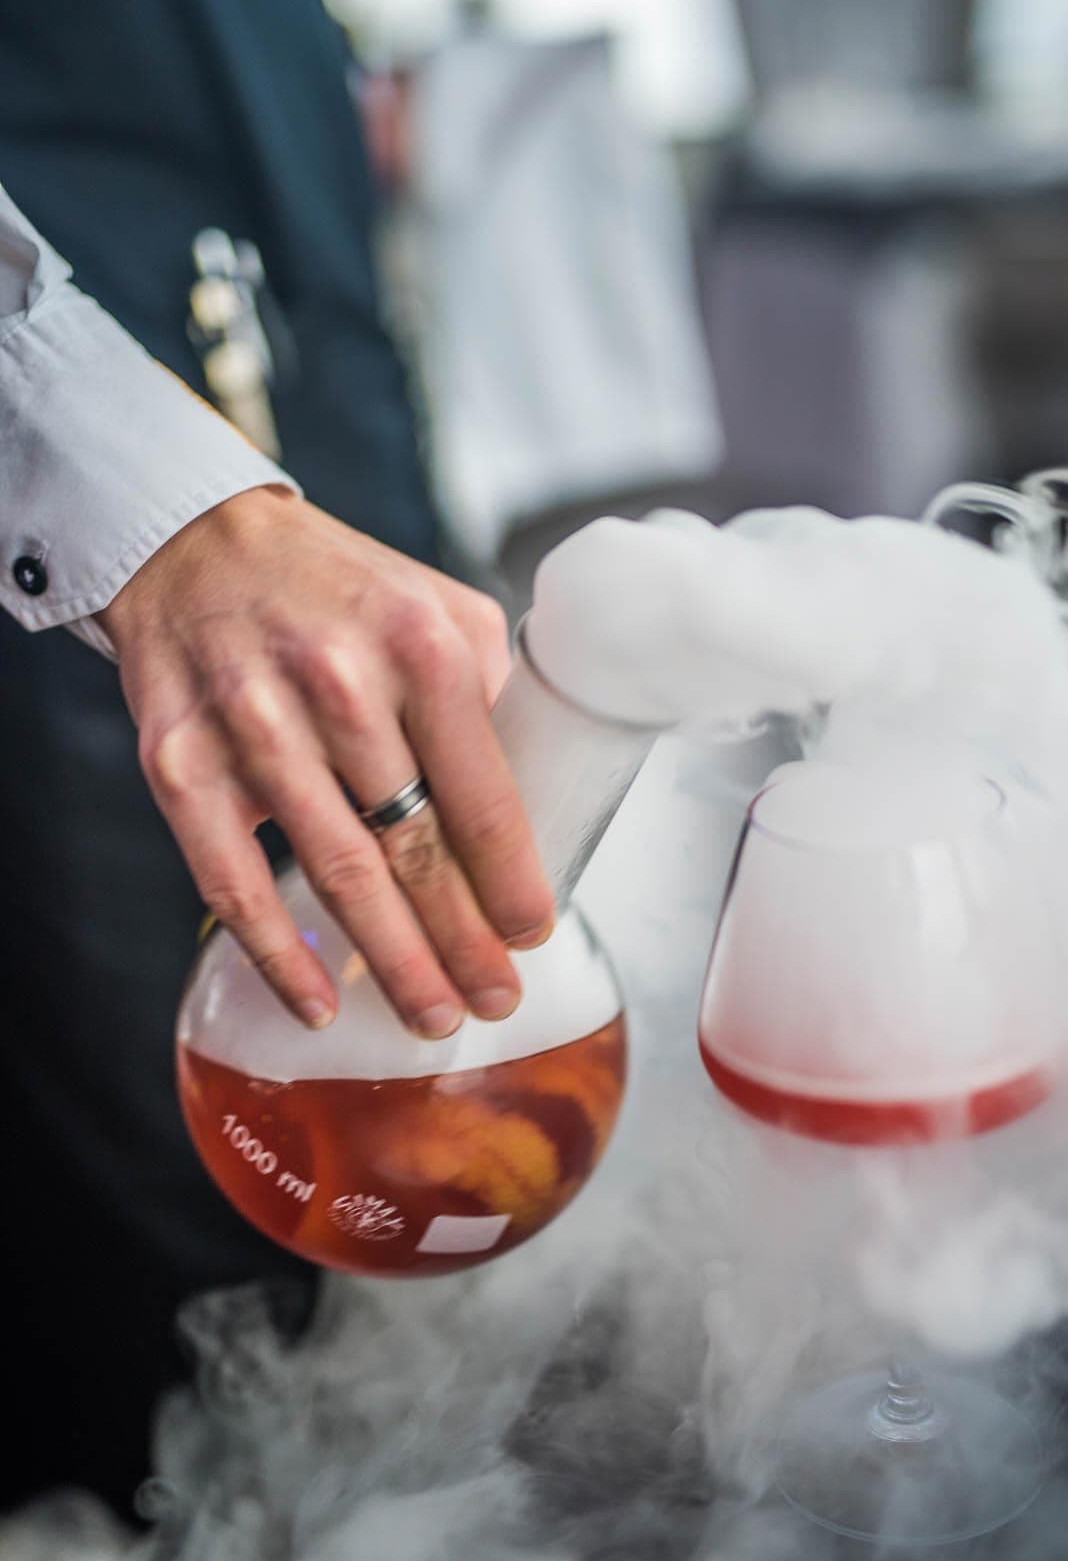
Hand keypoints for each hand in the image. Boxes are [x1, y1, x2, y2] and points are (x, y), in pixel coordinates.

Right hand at [97, 486, 553, 1035]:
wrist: (194, 545)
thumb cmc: (332, 587)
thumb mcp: (436, 605)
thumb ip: (487, 693)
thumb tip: (528, 797)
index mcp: (419, 644)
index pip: (482, 794)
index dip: (511, 881)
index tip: (531, 934)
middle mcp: (339, 683)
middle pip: (415, 848)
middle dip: (463, 943)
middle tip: (495, 999)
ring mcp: (252, 725)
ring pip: (337, 875)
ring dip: (392, 963)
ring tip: (431, 1015)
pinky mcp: (181, 763)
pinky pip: (233, 884)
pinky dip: (277, 955)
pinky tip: (315, 1005)